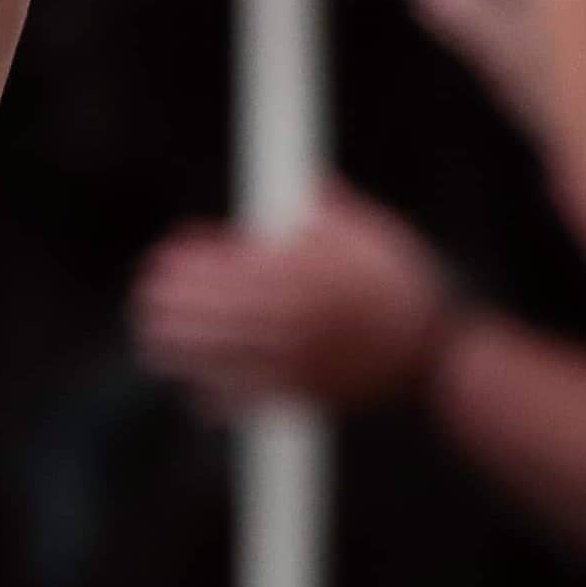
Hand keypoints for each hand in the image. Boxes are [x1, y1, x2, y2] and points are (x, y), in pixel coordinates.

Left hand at [132, 180, 455, 412]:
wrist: (441, 355)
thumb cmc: (404, 288)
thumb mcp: (370, 234)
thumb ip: (331, 210)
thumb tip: (314, 185)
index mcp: (298, 276)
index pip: (226, 270)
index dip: (191, 265)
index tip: (166, 258)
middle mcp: (290, 319)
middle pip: (214, 313)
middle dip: (173, 305)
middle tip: (145, 298)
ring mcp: (294, 360)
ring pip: (223, 358)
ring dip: (181, 350)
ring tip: (152, 341)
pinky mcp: (305, 395)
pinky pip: (253, 401)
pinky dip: (220, 401)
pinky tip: (195, 399)